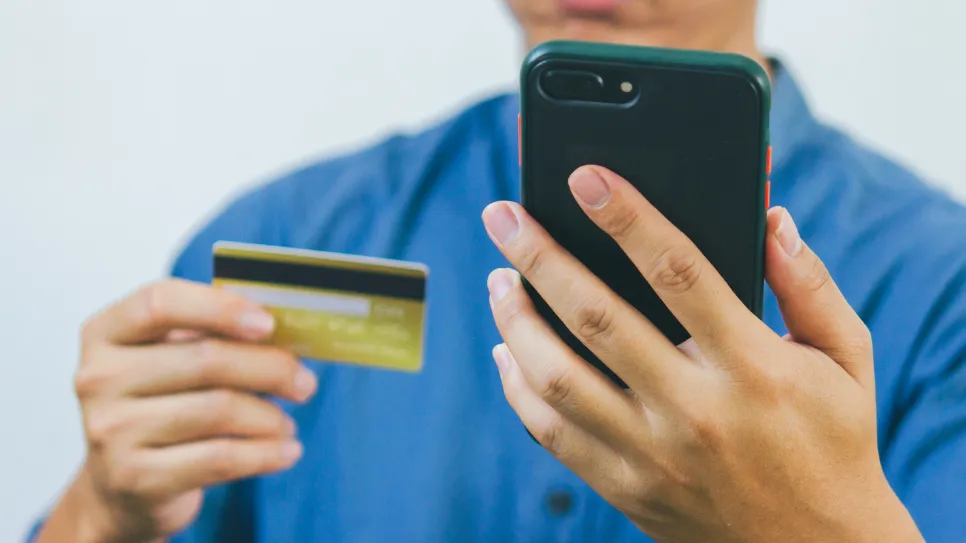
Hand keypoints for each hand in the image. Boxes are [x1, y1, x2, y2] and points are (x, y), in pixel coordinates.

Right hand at [51, 279, 316, 542]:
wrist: (121, 485)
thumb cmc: (161, 406)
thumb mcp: (173, 361)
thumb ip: (214, 337)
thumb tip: (288, 334)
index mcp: (107, 333)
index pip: (160, 302)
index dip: (220, 308)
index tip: (269, 324)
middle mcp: (99, 378)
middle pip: (205, 359)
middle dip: (270, 368)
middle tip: (305, 382)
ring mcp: (111, 431)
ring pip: (219, 410)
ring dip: (270, 416)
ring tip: (288, 423)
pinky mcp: (134, 478)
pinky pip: (220, 458)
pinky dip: (265, 453)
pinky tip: (287, 450)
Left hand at [482, 166, 923, 542]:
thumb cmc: (833, 442)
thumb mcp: (846, 359)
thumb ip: (808, 284)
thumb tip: (769, 218)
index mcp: (753, 367)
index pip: (679, 273)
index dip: (628, 218)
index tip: (585, 177)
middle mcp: (695, 411)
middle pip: (597, 318)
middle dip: (539, 257)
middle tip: (503, 215)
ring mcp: (653, 456)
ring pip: (557, 378)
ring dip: (516, 320)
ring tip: (498, 280)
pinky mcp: (626, 489)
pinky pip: (552, 434)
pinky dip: (519, 388)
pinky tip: (508, 351)